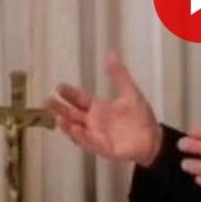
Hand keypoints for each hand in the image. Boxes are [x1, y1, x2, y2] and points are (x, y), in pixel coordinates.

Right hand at [48, 50, 162, 166]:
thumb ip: (119, 75)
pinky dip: (83, 137)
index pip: (79, 100)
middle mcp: (94, 123)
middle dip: (59, 109)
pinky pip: (91, 143)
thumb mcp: (130, 92)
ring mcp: (97, 136)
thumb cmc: (140, 116)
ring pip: (77, 131)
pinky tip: (76, 130)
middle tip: (46, 101)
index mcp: (98, 109)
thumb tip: (111, 53)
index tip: (58, 87)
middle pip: (72, 115)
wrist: (153, 138)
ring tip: (58, 118)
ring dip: (67, 125)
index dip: (69, 94)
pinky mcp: (104, 148)